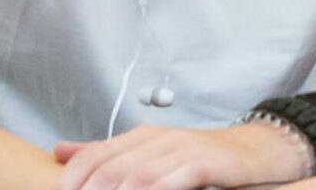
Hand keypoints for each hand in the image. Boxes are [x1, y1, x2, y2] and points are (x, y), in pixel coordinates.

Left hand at [53, 122, 309, 189]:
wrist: (255, 151)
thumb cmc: (199, 158)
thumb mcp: (151, 151)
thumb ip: (107, 153)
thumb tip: (59, 151)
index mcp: (143, 136)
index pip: (95, 154)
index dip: (73, 177)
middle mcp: (162, 139)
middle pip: (114, 169)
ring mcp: (186, 150)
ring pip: (140, 176)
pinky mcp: (209, 164)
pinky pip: (176, 179)